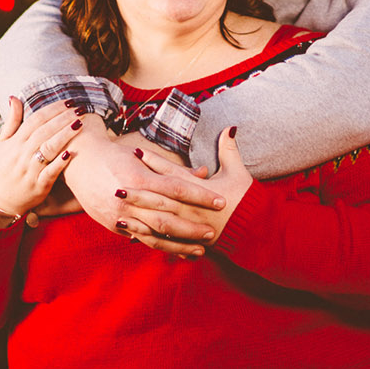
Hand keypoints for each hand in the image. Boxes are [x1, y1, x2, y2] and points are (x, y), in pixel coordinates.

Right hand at [0, 99, 82, 217]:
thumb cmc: (2, 168)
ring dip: (64, 135)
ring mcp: (30, 170)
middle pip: (44, 132)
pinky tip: (71, 152)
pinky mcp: (39, 185)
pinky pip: (50, 172)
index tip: (68, 101)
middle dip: (63, 118)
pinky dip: (60, 163)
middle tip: (80, 108)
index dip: (52, 109)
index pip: (35, 120)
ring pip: (48, 149)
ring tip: (80, 123)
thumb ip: (12, 121)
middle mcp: (22, 155)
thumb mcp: (2, 144)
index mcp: (14, 143)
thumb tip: (14, 98)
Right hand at [59, 128, 224, 256]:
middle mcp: (128, 199)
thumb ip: (174, 169)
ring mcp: (119, 215)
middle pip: (166, 216)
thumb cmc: (115, 155)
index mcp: (139, 177)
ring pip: (153, 234)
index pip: (176, 188)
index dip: (200, 195)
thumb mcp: (143, 155)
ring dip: (178, 244)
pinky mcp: (113, 225)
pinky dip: (160, 246)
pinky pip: (140, 239)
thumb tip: (204, 172)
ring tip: (200, 250)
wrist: (79, 163)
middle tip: (213, 233)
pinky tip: (176, 252)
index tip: (220, 202)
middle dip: (192, 227)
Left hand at [121, 128, 253, 254]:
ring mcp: (186, 226)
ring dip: (136, 211)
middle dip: (137, 189)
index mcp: (199, 190)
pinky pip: (161, 238)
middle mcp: (189, 208)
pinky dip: (144, 233)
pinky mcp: (185, 240)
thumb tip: (229, 128)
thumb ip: (229, 151)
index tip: (137, 153)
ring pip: (156, 218)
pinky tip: (128, 229)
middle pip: (159, 196)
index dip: (154, 162)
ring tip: (118, 204)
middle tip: (117, 181)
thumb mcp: (238, 173)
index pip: (172, 173)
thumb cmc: (245, 201)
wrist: (252, 231)